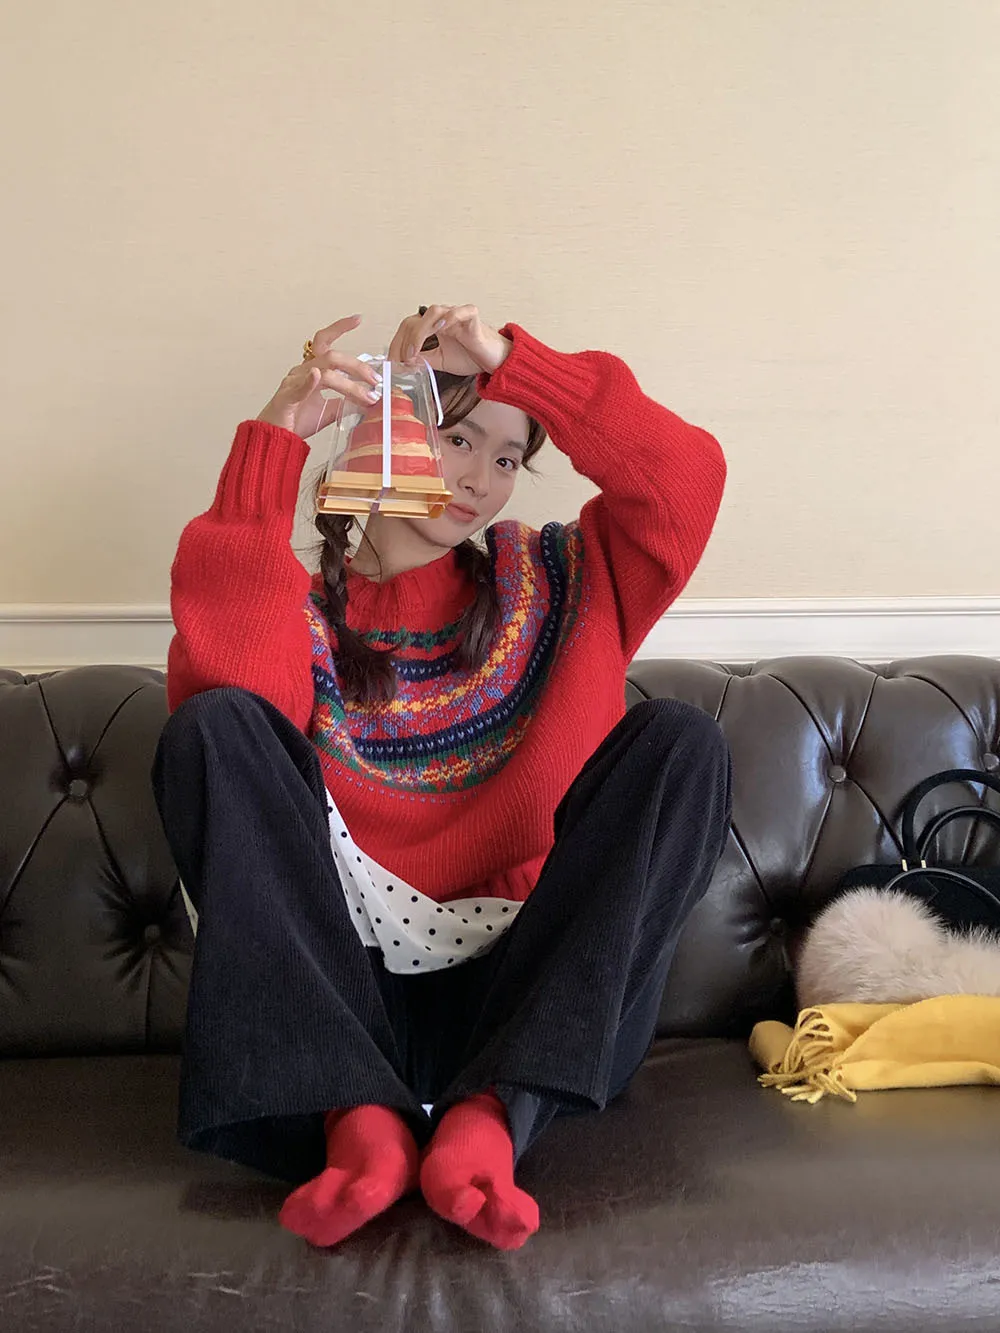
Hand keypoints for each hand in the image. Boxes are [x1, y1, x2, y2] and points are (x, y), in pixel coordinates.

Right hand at [256, 315, 381, 438]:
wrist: (276, 438)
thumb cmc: (296, 421)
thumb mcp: (329, 411)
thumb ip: (346, 402)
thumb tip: (368, 400)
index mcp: (311, 370)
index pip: (325, 342)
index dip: (340, 328)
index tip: (358, 319)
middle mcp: (302, 371)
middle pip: (332, 357)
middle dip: (357, 367)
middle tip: (376, 380)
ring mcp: (293, 382)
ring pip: (324, 373)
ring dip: (349, 384)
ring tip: (367, 396)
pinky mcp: (286, 397)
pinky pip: (298, 386)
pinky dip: (309, 381)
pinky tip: (317, 375)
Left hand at [387, 304, 511, 376]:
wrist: (494, 361)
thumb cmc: (470, 356)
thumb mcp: (439, 361)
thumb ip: (423, 360)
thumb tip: (404, 362)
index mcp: (433, 325)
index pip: (408, 327)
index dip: (397, 344)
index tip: (392, 362)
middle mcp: (442, 316)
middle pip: (415, 319)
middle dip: (404, 341)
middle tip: (402, 360)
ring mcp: (456, 314)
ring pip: (432, 312)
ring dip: (420, 332)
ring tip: (414, 351)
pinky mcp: (472, 316)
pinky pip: (458, 312)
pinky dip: (448, 318)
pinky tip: (441, 330)